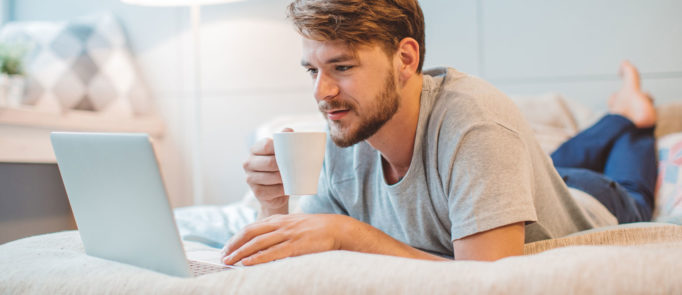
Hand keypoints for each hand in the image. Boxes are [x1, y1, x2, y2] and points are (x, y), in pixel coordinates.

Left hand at [221, 213, 347, 265]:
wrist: (338, 228)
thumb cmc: (317, 229)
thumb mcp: (295, 224)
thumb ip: (280, 230)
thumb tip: (264, 242)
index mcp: (280, 219)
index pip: (252, 227)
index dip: (237, 237)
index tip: (227, 247)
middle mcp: (281, 224)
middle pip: (250, 233)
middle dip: (234, 245)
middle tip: (223, 256)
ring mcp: (288, 234)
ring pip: (258, 243)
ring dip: (241, 252)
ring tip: (229, 261)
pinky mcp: (296, 246)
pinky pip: (272, 252)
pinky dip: (258, 258)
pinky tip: (247, 263)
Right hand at [243, 128, 292, 215]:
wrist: (277, 193)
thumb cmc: (280, 169)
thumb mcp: (282, 154)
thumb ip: (284, 141)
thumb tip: (288, 130)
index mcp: (255, 150)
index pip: (266, 145)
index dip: (279, 148)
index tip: (291, 152)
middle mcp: (248, 163)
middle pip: (269, 162)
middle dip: (284, 166)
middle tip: (296, 167)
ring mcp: (250, 178)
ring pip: (272, 177)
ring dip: (285, 179)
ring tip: (293, 178)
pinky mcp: (256, 192)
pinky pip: (272, 190)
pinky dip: (282, 190)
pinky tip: (287, 188)